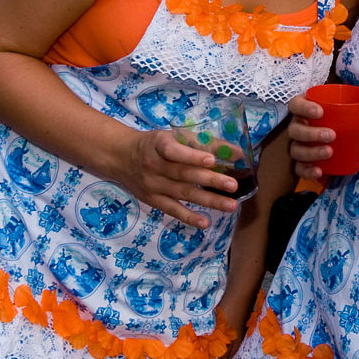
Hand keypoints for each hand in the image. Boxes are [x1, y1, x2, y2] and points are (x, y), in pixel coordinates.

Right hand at [117, 129, 241, 228]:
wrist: (121, 156)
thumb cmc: (155, 144)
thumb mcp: (173, 136)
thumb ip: (203, 143)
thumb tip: (236, 152)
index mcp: (158, 144)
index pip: (174, 150)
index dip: (192, 156)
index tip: (212, 160)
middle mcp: (154, 165)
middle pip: (183, 174)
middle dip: (210, 180)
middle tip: (233, 185)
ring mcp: (153, 185)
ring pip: (182, 193)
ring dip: (208, 200)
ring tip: (231, 205)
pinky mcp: (152, 200)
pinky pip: (172, 210)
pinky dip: (189, 217)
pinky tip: (205, 222)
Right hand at [286, 93, 358, 180]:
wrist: (334, 137)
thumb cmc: (337, 122)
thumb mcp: (349, 116)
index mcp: (305, 110)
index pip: (296, 105)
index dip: (304, 107)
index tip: (320, 112)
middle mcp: (298, 126)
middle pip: (295, 129)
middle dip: (312, 133)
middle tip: (332, 135)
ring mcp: (297, 144)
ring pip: (296, 149)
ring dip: (312, 152)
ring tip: (329, 152)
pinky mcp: (300, 162)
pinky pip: (299, 168)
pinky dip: (307, 171)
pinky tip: (319, 171)